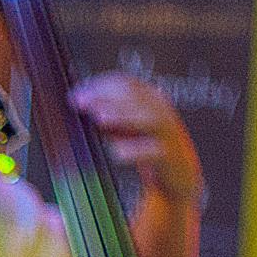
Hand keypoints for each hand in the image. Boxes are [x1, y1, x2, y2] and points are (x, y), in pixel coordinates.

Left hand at [69, 72, 202, 210]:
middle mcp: (161, 110)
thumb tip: (78, 104)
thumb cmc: (147, 147)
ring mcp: (167, 132)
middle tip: (80, 102)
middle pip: (134, 95)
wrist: (179, 174)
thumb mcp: (125, 127)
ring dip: (122, 115)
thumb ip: (107, 116)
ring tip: (99, 118)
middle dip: (104, 97)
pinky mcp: (170, 156)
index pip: (124, 83)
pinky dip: (133, 150)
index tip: (76, 94)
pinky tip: (116, 151)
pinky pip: (152, 151)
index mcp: (150, 98)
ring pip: (147, 118)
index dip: (99, 85)